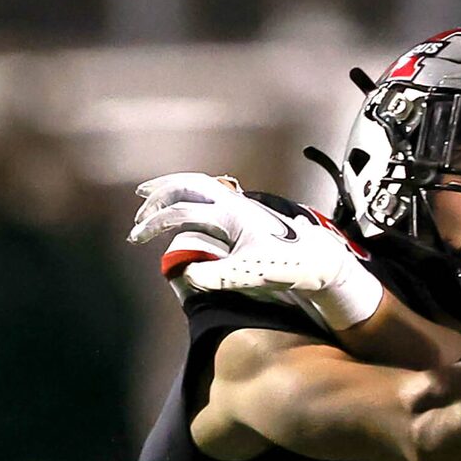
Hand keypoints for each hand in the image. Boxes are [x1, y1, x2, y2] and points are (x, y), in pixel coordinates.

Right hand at [129, 174, 382, 330]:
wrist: (323, 262)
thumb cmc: (290, 267)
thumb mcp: (250, 276)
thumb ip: (214, 275)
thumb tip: (184, 272)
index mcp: (230, 214)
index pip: (182, 212)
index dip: (155, 224)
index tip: (137, 238)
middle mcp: (234, 203)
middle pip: (187, 185)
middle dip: (159, 193)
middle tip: (139, 207)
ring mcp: (242, 205)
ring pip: (200, 184)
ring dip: (174, 188)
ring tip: (152, 195)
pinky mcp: (247, 213)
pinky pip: (211, 192)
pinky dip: (191, 193)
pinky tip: (185, 204)